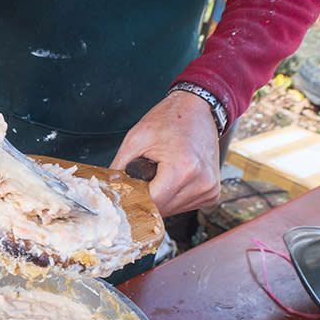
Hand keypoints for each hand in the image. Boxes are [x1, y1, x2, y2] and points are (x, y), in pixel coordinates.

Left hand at [109, 91, 221, 217]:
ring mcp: (209, 190)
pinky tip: (174, 177)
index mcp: (183, 169)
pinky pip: (185, 206)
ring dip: (161, 197)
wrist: (198, 109)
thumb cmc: (170, 119)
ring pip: (172, 210)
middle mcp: (201, 183)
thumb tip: (108, 191)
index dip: (135, 197)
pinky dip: (174, 196)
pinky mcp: (212, 194)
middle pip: (162, 209)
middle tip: (145, 176)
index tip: (128, 190)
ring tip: (162, 172)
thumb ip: (118, 168)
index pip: (151, 203)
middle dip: (148, 197)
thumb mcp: (135, 139)